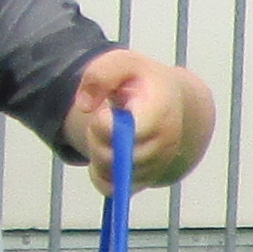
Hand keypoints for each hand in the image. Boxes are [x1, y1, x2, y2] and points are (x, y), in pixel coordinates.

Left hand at [66, 49, 210, 184]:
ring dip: (97, 154)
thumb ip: (100, 75)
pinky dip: (99, 174)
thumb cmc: (141, 80)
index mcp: (161, 111)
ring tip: (106, 133)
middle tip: (100, 120)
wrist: (168, 98)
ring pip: (112, 174)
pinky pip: (112, 189)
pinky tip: (103, 152)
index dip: (106, 125)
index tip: (105, 109)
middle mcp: (166, 142)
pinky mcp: (146, 179)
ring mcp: (158, 164)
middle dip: (97, 139)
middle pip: (119, 157)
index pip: (132, 132)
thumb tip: (84, 106)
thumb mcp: (121, 63)